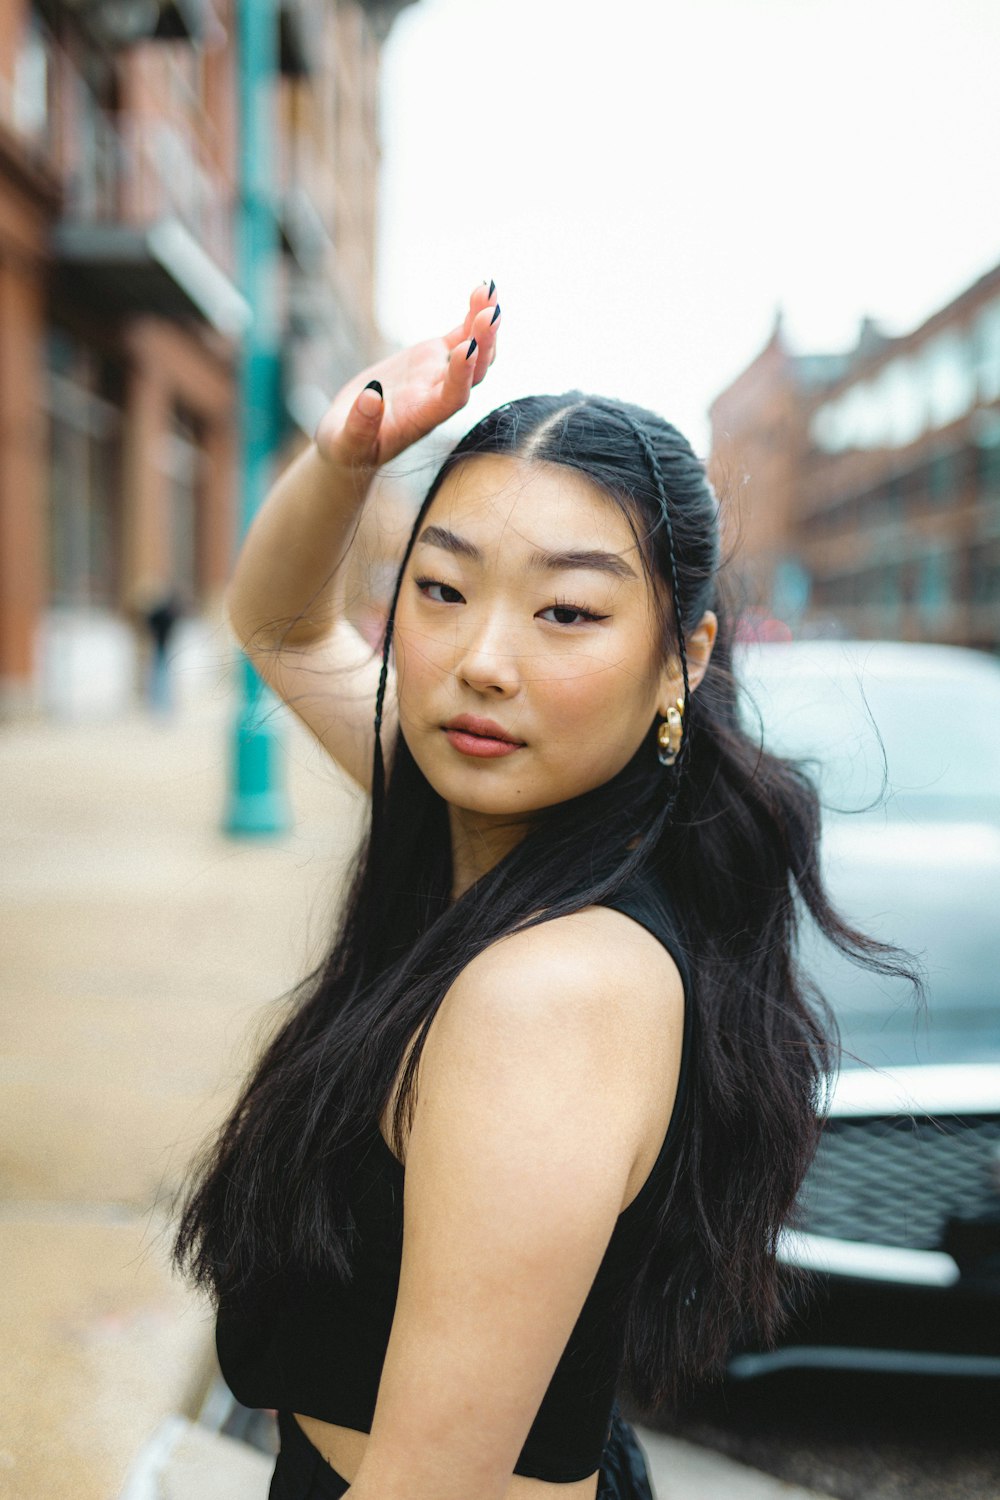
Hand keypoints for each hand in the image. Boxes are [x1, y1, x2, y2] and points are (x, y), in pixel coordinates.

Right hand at [314, 282, 500, 471]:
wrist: (353, 438)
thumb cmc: (348, 446)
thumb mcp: (346, 444)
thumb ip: (359, 426)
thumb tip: (372, 396)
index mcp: (422, 419)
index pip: (452, 398)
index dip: (462, 374)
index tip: (466, 348)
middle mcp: (439, 397)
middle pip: (474, 372)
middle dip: (483, 343)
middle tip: (490, 313)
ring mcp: (440, 376)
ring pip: (475, 350)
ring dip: (485, 324)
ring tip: (489, 290)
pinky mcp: (434, 358)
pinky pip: (461, 335)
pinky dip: (473, 314)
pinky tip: (484, 289)